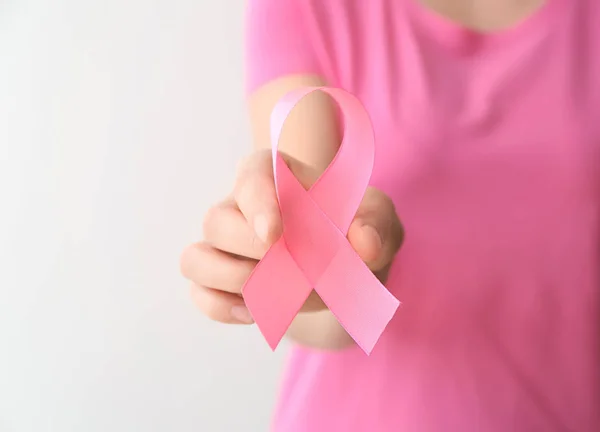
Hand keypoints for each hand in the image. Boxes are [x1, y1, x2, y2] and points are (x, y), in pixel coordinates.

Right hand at [180, 149, 403, 324]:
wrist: (342, 269)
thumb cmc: (353, 232)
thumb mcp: (378, 219)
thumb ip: (376, 222)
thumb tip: (363, 243)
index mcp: (276, 176)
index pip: (251, 174)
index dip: (257, 203)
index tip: (275, 234)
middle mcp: (239, 206)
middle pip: (216, 221)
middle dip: (253, 253)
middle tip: (296, 269)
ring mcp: (223, 245)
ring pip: (196, 258)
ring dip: (235, 282)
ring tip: (277, 293)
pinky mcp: (218, 280)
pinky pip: (200, 294)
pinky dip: (223, 307)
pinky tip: (256, 312)